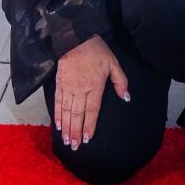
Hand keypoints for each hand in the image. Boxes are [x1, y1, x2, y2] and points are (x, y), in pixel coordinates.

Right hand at [54, 35, 128, 149]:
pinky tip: (58, 125)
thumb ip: (121, 82)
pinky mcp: (59, 83)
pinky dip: (57, 114)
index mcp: (95, 86)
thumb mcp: (114, 63)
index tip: (87, 139)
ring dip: (67, 127)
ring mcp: (68, 87)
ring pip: (67, 111)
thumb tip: (126, 98)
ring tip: (66, 140)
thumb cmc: (97, 50)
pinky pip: (58, 102)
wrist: (76, 37)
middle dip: (76, 132)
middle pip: (78, 115)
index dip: (89, 126)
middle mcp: (80, 89)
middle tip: (75, 146)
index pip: (92, 111)